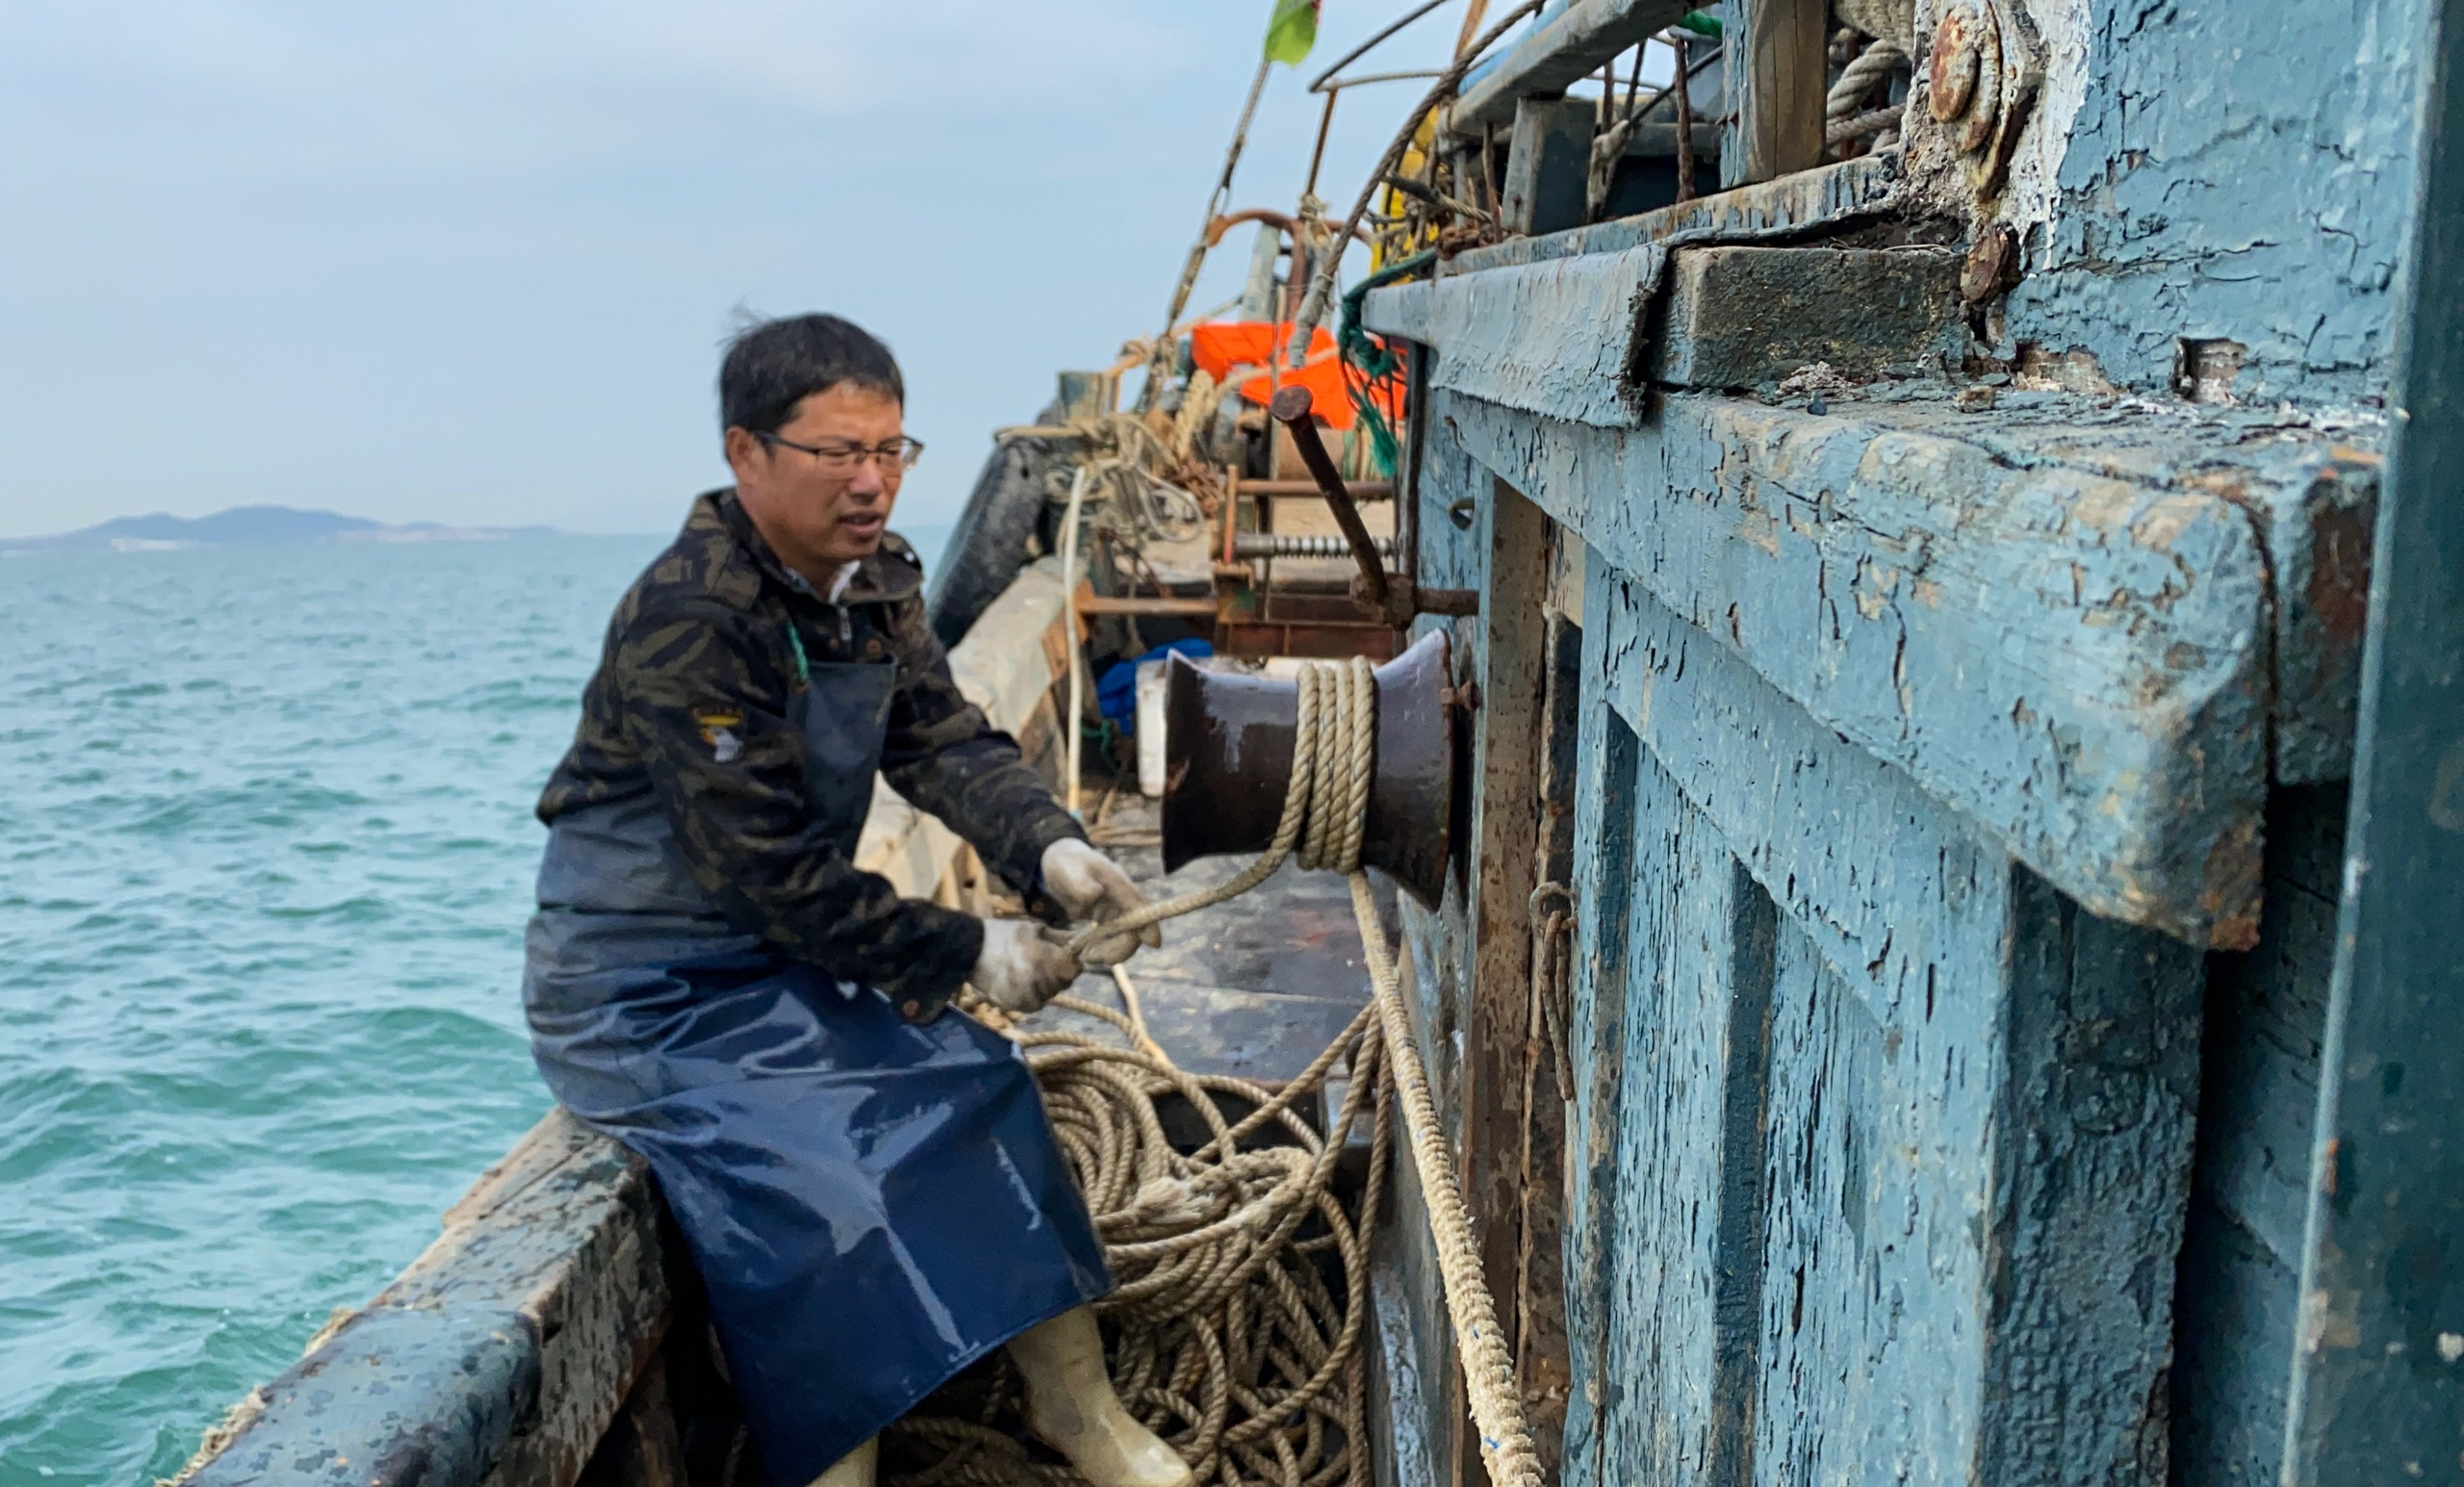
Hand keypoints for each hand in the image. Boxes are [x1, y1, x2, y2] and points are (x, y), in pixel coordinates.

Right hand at [970, 918, 1083, 1015]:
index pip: (1075, 969)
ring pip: (1050, 994)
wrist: (969, 951)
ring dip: (1045, 984)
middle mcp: (1037, 982)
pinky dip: (1031, 994)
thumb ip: (1061, 937)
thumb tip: (1085, 937)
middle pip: (1064, 983)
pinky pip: (1034, 1003)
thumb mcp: (1034, 929)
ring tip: (1026, 969)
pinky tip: (1018, 981)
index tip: (1062, 954)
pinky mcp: (1014, 1006)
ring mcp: (1025, 997)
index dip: (1071, 961)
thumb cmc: (1004, 935)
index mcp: (1044, 959)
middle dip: (1058, 972)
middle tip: (1040, 960)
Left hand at [1040, 839, 1161, 966]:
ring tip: (1084, 956)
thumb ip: (1080, 883)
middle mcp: (1121, 897)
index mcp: (1119, 883)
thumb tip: (1094, 895)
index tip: (1153, 944)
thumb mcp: (1069, 871)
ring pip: (1122, 936)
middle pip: (1133, 928)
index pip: (1140, 906)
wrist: (1058, 861)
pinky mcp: (1106, 916)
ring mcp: (1115, 908)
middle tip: (1092, 958)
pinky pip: (1110, 936)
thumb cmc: (1066, 863)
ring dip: (1108, 950)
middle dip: (1120, 948)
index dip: (1149, 925)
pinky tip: (1084, 952)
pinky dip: (1101, 947)